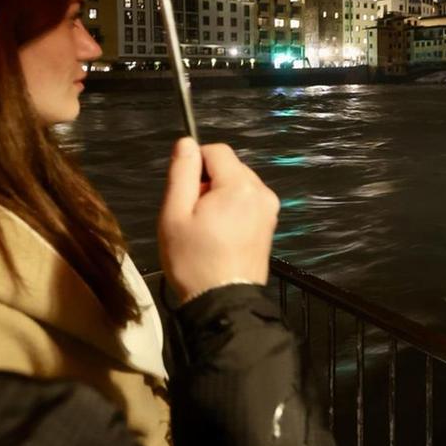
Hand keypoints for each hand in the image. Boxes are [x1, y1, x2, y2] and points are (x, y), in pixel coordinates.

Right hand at [158, 137, 278, 304]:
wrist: (223, 303)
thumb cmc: (193, 260)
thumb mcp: (175, 214)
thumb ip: (181, 172)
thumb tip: (186, 142)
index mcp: (240, 186)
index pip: (216, 150)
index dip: (194, 165)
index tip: (185, 195)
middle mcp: (262, 192)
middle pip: (229, 167)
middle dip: (208, 182)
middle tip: (194, 216)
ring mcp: (270, 209)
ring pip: (238, 184)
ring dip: (220, 196)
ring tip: (207, 228)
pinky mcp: (270, 224)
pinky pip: (247, 201)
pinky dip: (232, 209)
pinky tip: (221, 234)